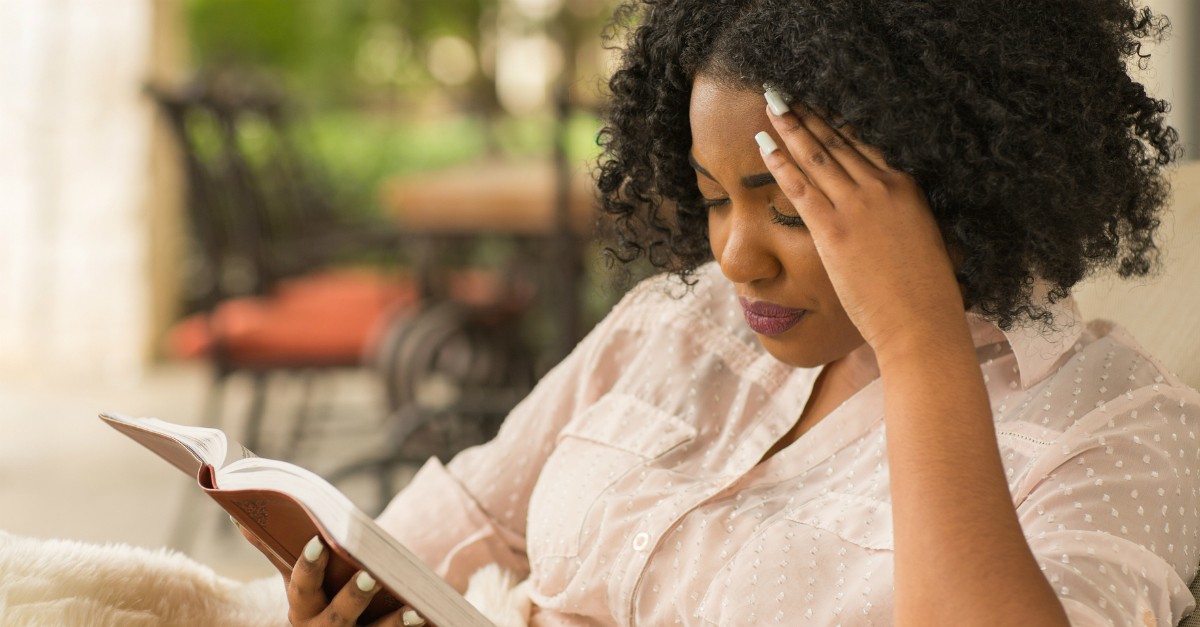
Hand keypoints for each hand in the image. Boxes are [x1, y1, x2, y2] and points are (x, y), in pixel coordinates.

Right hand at [236, 525, 425, 626]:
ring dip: (393, 624)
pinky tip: (433, 621)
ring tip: (414, 609)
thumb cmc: (316, 601)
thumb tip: (238, 514)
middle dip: (352, 598)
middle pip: (336, 618)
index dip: (308, 566)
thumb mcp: (298, 580)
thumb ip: (274, 550)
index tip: (317, 542)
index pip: (300, 586)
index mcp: (301, 607)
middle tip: (369, 576)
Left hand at [757, 91, 966, 357]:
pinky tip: (763, 143)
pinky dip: (779, 162)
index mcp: (905, 187)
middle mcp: (881, 187)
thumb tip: (883, 221)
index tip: (817, 106)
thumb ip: (899, 219)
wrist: (922, 321)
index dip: (835, 123)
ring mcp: (857, 206)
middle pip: (836, 141)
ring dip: (789, 126)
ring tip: (771, 104)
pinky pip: (800, 186)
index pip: (863, 145)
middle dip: (807, 115)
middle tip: (784, 93)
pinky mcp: (833, 229)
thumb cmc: (924, 292)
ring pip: (816, 155)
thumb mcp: (920, 240)